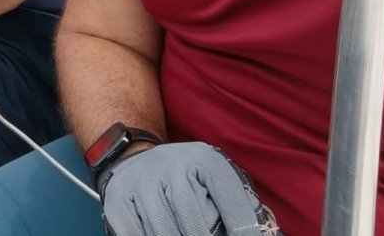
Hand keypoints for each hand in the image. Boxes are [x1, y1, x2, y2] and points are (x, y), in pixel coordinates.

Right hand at [100, 142, 280, 235]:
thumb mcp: (212, 179)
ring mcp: (139, 181)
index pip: (228, 193)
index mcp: (202, 158)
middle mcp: (169, 164)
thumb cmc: (183, 178)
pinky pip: (135, 233)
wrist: (132, 155)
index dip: (242, 224)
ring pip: (164, 231)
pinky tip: (158, 235)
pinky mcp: (117, 198)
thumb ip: (238, 206)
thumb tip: (265, 233)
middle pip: (194, 222)